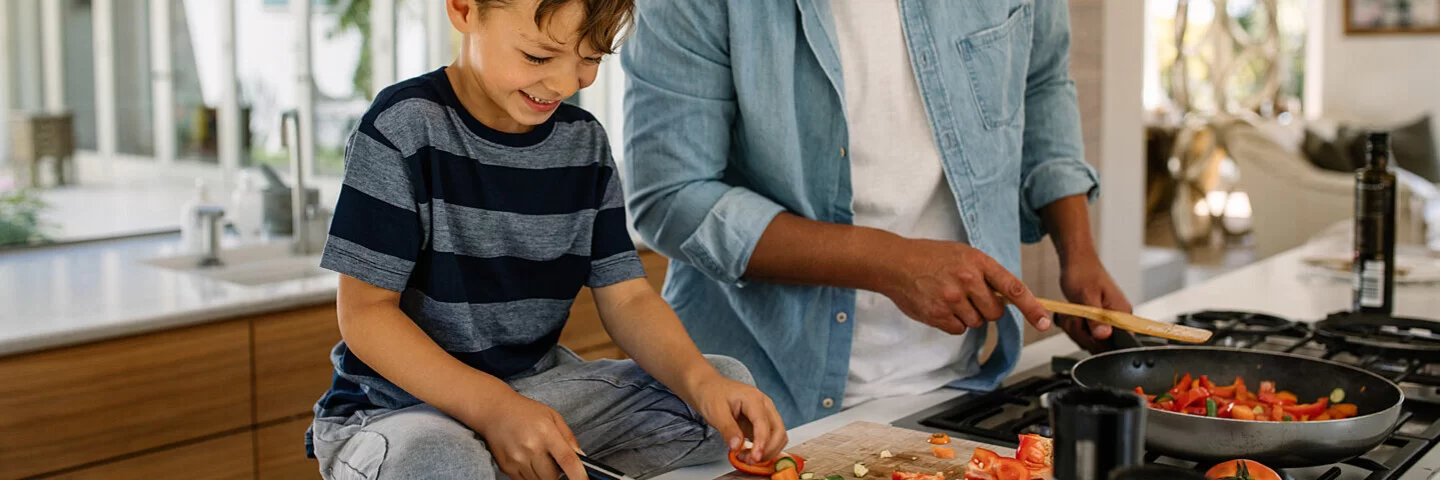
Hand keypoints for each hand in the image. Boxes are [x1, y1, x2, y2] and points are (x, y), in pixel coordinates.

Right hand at [462, 392, 586, 479]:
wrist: (494, 411)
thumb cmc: (526, 412)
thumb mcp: (553, 417)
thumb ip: (569, 438)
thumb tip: (582, 458)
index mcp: (547, 433)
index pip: (567, 461)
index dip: (579, 476)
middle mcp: (531, 447)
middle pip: (553, 477)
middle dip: (559, 474)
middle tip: (554, 461)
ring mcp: (517, 459)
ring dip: (545, 476)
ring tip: (540, 458)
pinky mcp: (507, 467)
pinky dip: (532, 477)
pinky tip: (530, 461)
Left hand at [683, 372, 786, 464]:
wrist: (710, 388)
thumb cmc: (713, 395)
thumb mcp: (715, 411)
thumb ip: (727, 429)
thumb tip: (737, 446)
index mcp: (754, 398)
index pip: (764, 423)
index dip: (762, 443)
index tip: (755, 457)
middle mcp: (764, 405)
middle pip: (778, 430)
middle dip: (768, 449)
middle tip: (750, 460)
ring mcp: (765, 414)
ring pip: (778, 436)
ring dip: (768, 451)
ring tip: (747, 458)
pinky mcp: (762, 423)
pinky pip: (771, 438)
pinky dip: (765, 449)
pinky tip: (749, 453)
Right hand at [878, 239, 1051, 333]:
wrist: (895, 263)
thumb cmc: (930, 257)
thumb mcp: (963, 254)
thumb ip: (985, 274)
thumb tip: (1007, 298)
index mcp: (978, 262)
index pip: (1013, 288)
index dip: (1032, 308)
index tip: (1045, 322)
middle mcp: (967, 280)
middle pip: (995, 312)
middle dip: (986, 309)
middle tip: (969, 296)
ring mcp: (952, 299)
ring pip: (976, 323)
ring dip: (967, 315)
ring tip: (948, 297)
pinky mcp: (938, 315)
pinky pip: (958, 329)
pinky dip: (951, 322)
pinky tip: (939, 306)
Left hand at [1058, 255, 1132, 352]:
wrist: (1076, 261)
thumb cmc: (1083, 272)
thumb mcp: (1086, 297)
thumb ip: (1095, 318)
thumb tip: (1104, 336)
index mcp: (1122, 314)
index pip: (1118, 343)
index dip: (1098, 342)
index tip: (1085, 330)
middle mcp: (1118, 319)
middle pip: (1100, 345)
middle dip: (1081, 333)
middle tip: (1074, 316)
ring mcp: (1107, 321)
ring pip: (1089, 340)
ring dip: (1075, 328)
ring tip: (1072, 311)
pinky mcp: (1097, 320)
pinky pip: (1084, 333)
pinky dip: (1073, 325)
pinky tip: (1071, 314)